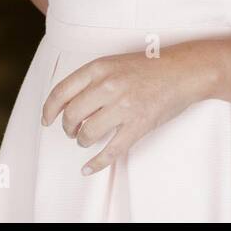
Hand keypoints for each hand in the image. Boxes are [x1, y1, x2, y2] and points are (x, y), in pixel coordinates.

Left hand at [41, 45, 212, 175]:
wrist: (184, 71)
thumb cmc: (150, 66)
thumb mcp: (115, 62)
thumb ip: (92, 78)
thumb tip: (67, 102)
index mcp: (100, 67)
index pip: (61, 91)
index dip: (49, 109)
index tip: (47, 119)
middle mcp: (109, 85)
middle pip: (72, 115)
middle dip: (68, 128)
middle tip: (72, 131)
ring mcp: (124, 106)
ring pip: (88, 134)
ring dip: (83, 141)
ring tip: (87, 139)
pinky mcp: (138, 125)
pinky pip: (110, 151)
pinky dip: (96, 163)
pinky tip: (88, 168)